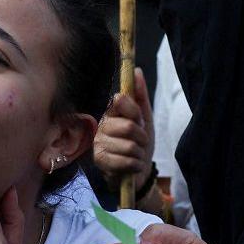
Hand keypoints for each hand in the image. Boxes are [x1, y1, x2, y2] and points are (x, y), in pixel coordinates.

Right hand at [93, 67, 153, 190]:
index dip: (135, 112)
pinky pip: (126, 161)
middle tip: (140, 142)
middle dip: (142, 138)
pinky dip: (135, 165)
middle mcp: (101, 126)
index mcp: (111, 113)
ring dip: (139, 153)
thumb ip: (140, 96)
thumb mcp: (145, 119)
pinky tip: (131, 166)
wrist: (139, 171)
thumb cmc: (140, 144)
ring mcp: (98, 144)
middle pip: (128, 126)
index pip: (120, 100)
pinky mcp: (99, 161)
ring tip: (135, 155)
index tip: (139, 120)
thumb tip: (136, 71)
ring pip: (129, 146)